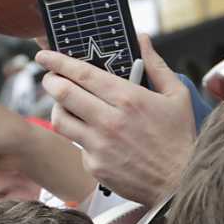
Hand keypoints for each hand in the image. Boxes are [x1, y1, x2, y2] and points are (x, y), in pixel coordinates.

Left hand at [38, 35, 195, 206]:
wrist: (179, 184)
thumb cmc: (179, 139)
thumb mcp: (177, 96)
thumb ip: (156, 65)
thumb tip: (143, 39)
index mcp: (128, 99)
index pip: (82, 74)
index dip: (58, 61)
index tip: (44, 55)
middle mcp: (109, 121)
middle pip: (62, 93)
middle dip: (50, 80)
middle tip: (50, 77)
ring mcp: (99, 146)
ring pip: (60, 119)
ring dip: (58, 108)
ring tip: (67, 105)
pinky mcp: (94, 166)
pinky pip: (76, 145)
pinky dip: (81, 137)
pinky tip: (95, 136)